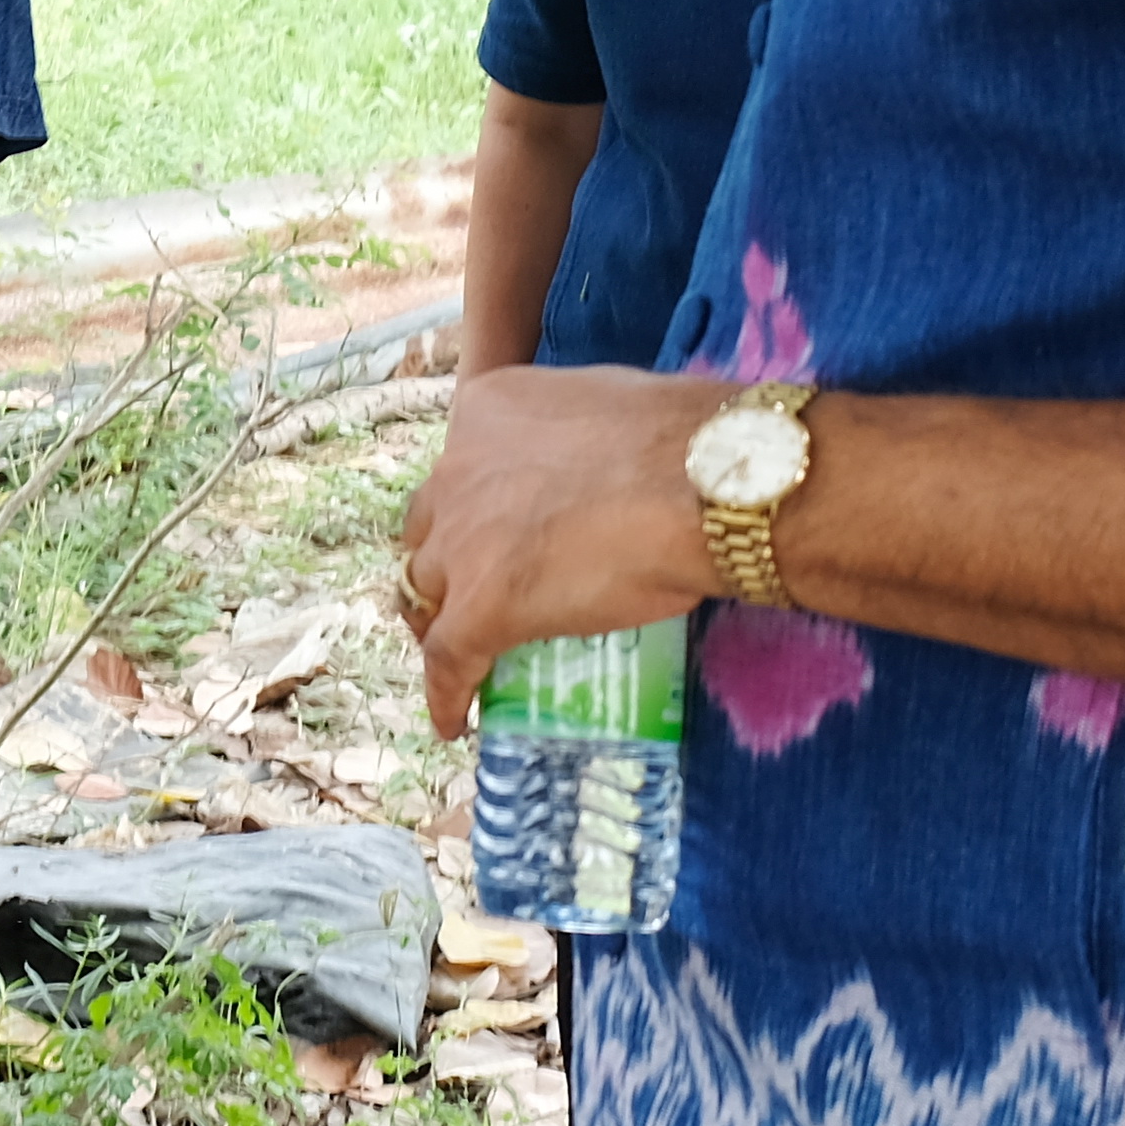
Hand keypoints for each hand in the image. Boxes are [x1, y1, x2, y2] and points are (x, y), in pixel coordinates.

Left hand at [395, 363, 737, 736]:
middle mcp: (455, 471)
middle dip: (445, 555)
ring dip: (438, 618)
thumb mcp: (604, 405)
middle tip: (472, 584)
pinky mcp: (480, 608)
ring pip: (426, 588)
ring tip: (457, 647)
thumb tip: (606, 465)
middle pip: (430, 525)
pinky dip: (447, 692)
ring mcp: (462, 543)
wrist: (698, 483)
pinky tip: (454, 720)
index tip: (492, 522)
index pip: (461, 461)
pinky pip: (449, 659)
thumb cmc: (681, 440)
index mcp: (485, 411)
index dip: (472, 500)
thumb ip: (576, 438)